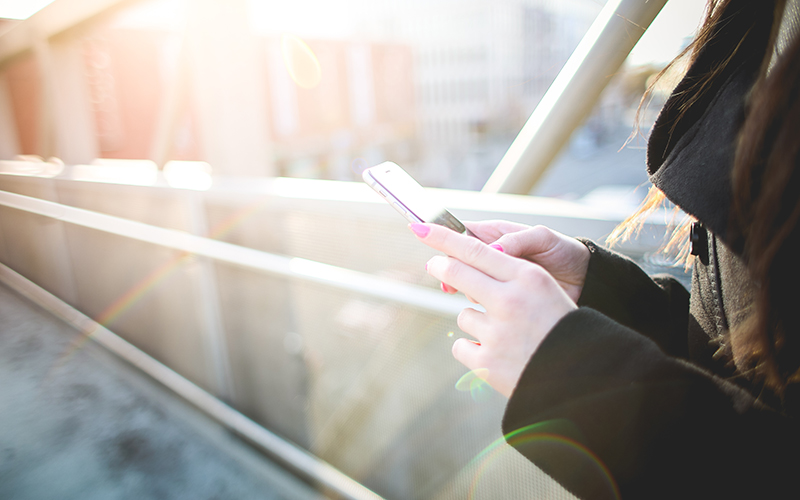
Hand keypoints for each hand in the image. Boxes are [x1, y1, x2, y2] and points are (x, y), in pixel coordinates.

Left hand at [410, 223, 577, 397]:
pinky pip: (461, 345)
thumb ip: (510, 276)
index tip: (421, 228)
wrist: (582, 377)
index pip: (476, 249)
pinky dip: (474, 350)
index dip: (443, 237)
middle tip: (435, 266)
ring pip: (463, 314)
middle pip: (457, 272)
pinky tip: (496, 357)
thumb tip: (467, 263)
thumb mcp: (546, 291)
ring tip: (505, 336)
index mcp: (529, 278)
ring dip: (476, 322)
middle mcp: (511, 300)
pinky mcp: (487, 362)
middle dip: (441, 267)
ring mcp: (497, 332)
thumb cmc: (561, 328)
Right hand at [441, 221, 589, 302]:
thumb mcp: (544, 239)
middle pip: (459, 260)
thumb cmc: (565, 253)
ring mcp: (496, 278)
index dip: (443, 236)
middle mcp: (493, 256)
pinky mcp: (502, 299)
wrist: (586, 280)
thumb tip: (494, 250)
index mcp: (498, 235)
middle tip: (449, 284)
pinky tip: (485, 308)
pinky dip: (478, 304)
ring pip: (468, 282)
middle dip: (451, 270)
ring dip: (467, 289)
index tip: (422, 234)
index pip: (463, 233)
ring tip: (481, 296)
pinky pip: (481, 301)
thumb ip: (517, 240)